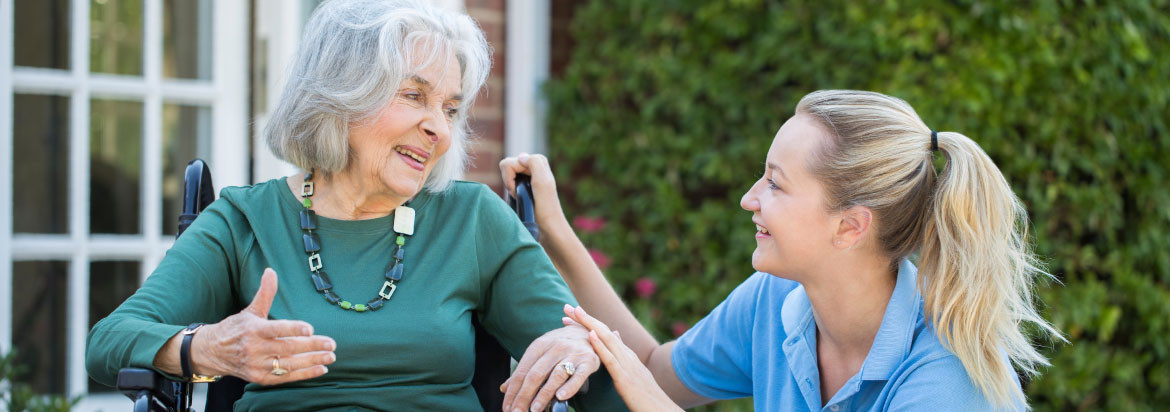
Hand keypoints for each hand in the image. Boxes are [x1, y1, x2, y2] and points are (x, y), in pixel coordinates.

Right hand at [192, 268, 336, 384]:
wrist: (213, 352)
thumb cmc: (236, 328)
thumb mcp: (250, 310)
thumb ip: (265, 293)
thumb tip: (271, 271)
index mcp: (253, 329)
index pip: (276, 329)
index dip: (293, 329)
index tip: (310, 329)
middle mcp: (254, 348)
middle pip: (287, 348)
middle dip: (311, 346)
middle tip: (332, 344)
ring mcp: (257, 365)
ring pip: (289, 365)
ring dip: (312, 361)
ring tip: (330, 356)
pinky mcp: (260, 378)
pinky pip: (286, 377)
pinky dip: (304, 374)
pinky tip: (321, 368)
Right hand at [498, 153, 564, 226]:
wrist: (548, 224)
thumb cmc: (546, 206)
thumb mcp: (542, 181)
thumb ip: (534, 163)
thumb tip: (520, 157)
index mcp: (537, 160)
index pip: (508, 163)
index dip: (510, 179)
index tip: (520, 190)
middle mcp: (533, 164)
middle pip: (506, 166)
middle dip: (509, 181)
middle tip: (520, 193)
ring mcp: (527, 173)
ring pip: (506, 173)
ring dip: (510, 186)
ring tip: (521, 196)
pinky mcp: (524, 182)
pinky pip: (509, 180)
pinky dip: (511, 189)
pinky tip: (519, 197)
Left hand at [500, 322, 599, 411]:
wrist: (587, 330)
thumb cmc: (560, 345)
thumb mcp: (540, 352)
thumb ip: (525, 370)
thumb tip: (505, 388)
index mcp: (540, 345)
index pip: (522, 371)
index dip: (513, 391)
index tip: (507, 407)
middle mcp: (555, 347)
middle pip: (536, 375)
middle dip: (524, 396)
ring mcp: (572, 354)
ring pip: (555, 376)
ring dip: (543, 395)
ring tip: (534, 409)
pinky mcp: (588, 361)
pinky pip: (578, 376)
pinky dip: (569, 387)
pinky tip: (560, 397)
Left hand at [566, 305, 683, 411]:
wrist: (659, 408)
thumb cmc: (644, 394)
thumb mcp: (632, 369)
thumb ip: (622, 352)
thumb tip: (616, 334)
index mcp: (625, 353)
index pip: (604, 332)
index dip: (587, 322)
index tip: (572, 314)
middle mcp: (626, 354)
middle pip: (603, 330)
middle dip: (584, 317)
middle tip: (567, 306)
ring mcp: (626, 364)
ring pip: (606, 339)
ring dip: (589, 324)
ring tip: (576, 313)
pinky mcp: (624, 377)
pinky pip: (610, 359)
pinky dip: (599, 345)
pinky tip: (590, 335)